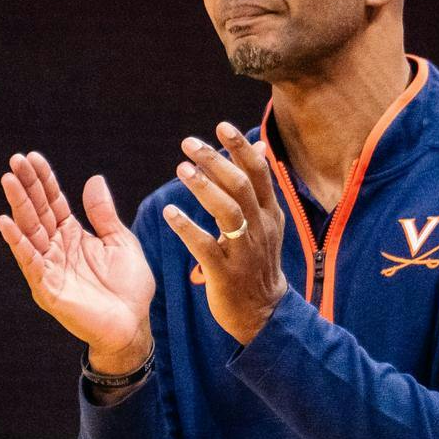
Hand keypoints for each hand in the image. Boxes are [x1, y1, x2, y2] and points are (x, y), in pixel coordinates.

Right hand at [0, 151, 154, 371]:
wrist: (134, 323)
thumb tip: (94, 179)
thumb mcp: (120, 241)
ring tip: (8, 180)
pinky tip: (5, 222)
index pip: (53, 201)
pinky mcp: (47, 287)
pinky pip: (30, 262)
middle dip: (26, 185)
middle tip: (15, 160)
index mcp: (73, 235)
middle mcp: (56, 248)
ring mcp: (49, 267)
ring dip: (18, 205)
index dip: (43, 180)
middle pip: (38, 211)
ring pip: (30, 230)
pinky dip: (18, 242)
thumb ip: (103, 214)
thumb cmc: (128, 286)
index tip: (32, 157)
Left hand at [164, 122, 289, 343]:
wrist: (263, 312)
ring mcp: (245, 252)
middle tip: (188, 143)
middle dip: (216, 161)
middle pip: (242, 186)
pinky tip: (169, 212)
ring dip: (204, 188)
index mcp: (269, 214)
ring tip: (181, 169)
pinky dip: (187, 228)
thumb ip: (259, 185)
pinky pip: (206, 247)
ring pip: (227, 212)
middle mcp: (260, 228)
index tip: (220, 126)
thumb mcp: (266, 222)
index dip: (240, 148)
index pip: (259, 173)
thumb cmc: (258, 262)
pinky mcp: (226, 273)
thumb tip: (258, 146)